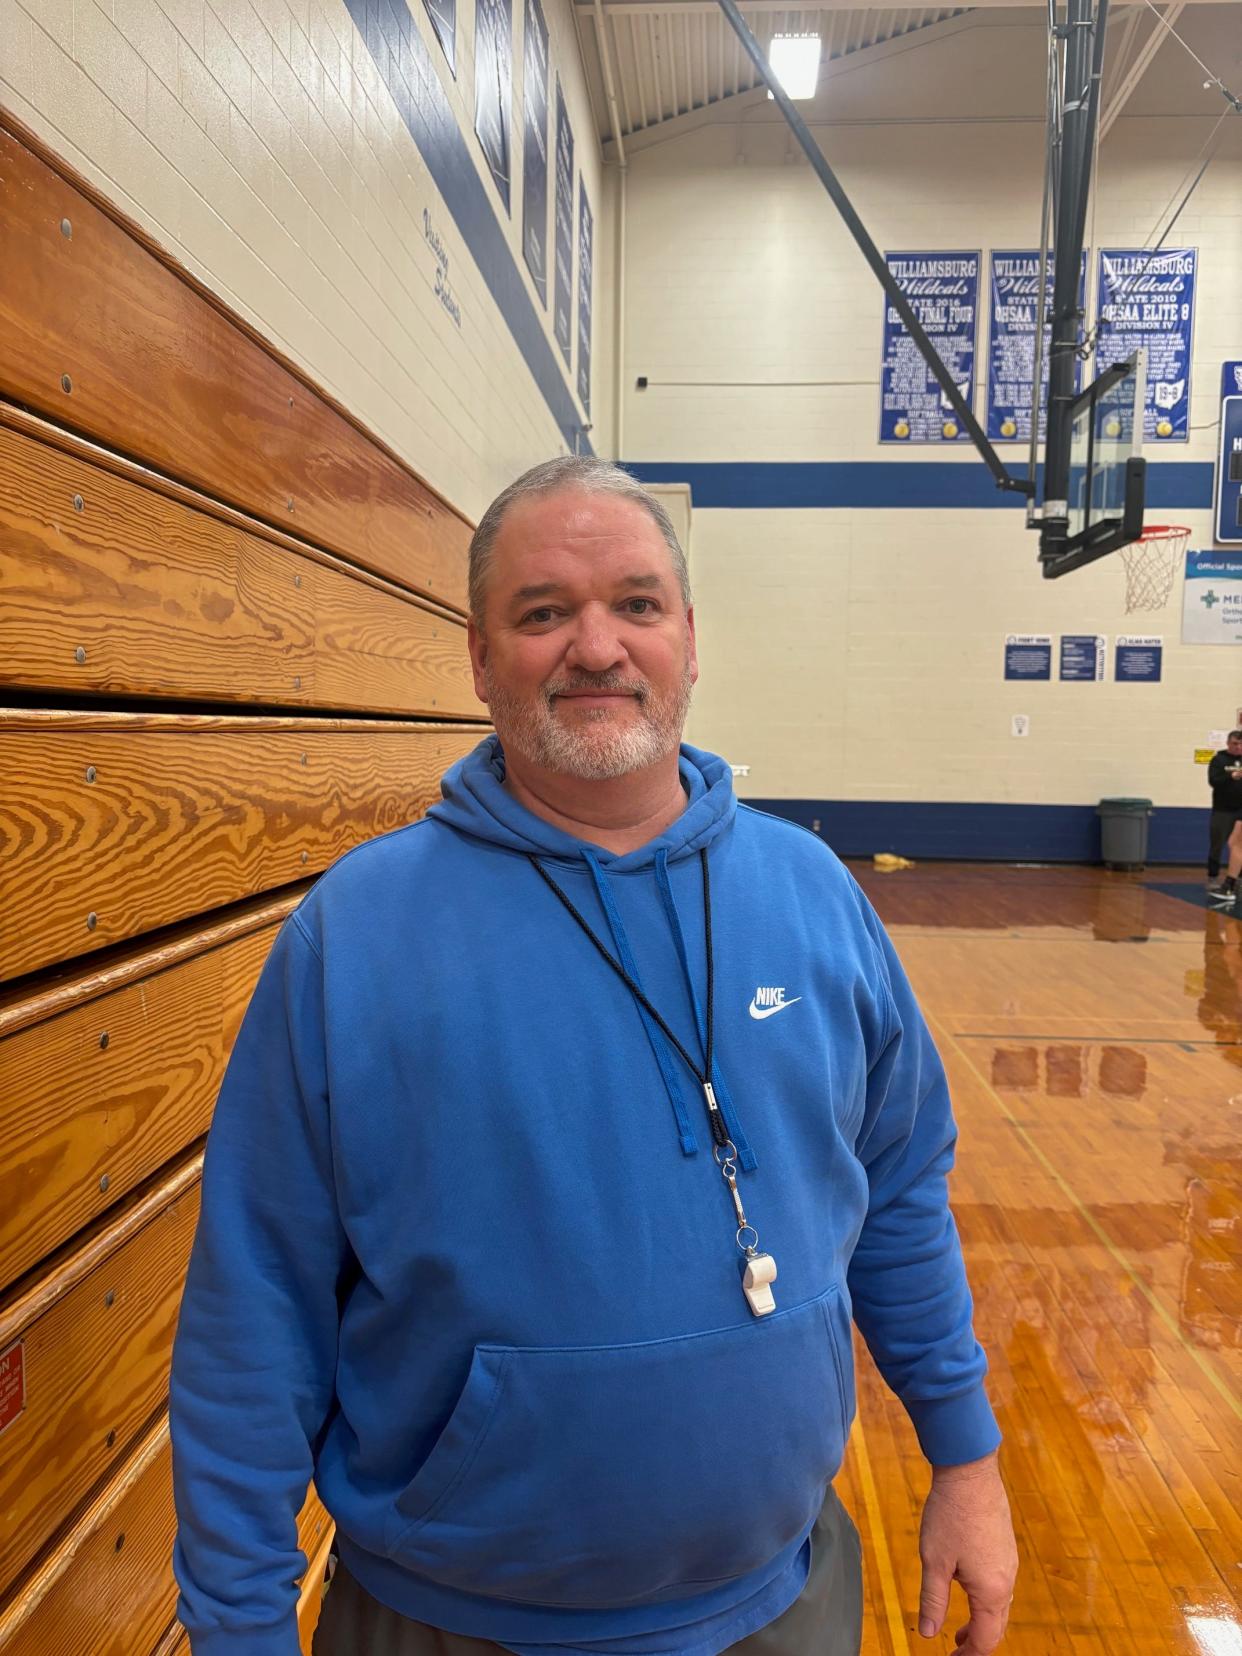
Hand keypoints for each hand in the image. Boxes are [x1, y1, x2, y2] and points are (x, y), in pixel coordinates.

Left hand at [917, 1452, 1016, 1652]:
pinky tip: (965, 1589)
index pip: (985, 1639)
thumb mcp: (934, 1561)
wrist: (969, 1471)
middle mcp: (1006, 1580)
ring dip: (980, 1621)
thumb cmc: (950, 1515)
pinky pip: (1000, 1584)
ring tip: (957, 1629)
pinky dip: (985, 1600)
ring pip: (999, 1605)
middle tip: (955, 1651)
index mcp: (991, 1591)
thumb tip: (929, 1634)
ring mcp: (1009, 1562)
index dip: (969, 1655)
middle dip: (976, 1641)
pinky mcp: (1005, 1546)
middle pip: (996, 1625)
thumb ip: (933, 1601)